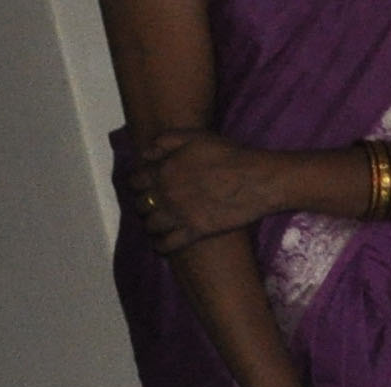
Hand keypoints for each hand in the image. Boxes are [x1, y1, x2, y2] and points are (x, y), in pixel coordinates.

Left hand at [127, 126, 286, 250]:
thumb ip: (164, 142)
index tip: (141, 186)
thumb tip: (145, 154)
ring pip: (151, 225)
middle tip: (149, 206)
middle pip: (140, 204)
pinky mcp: (196, 232)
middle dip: (142, 204)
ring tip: (155, 225)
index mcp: (163, 170)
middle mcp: (166, 194)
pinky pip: (169, 244)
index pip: (135, 181)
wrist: (255, 179)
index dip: (135, 184)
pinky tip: (160, 244)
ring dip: (150, 225)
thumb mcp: (193, 136)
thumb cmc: (227, 154)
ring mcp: (180, 215)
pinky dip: (160, 245)